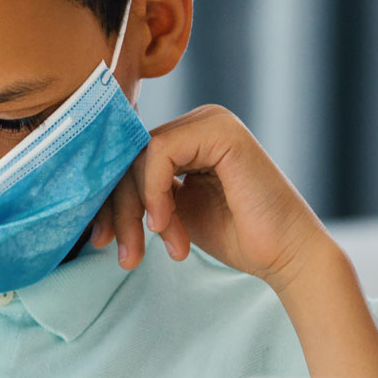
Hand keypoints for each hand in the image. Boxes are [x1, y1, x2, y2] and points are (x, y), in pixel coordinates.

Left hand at [91, 104, 328, 290]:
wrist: (285, 255)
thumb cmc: (235, 236)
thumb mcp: (172, 211)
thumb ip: (141, 193)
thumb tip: (92, 192)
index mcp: (187, 138)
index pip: (127, 161)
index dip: (108, 201)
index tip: (100, 241)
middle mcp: (197, 122)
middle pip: (127, 158)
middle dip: (117, 210)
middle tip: (122, 254)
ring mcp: (210, 121)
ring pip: (138, 157)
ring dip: (135, 211)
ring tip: (151, 249)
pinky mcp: (220, 130)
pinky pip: (159, 153)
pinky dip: (154, 194)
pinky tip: (166, 226)